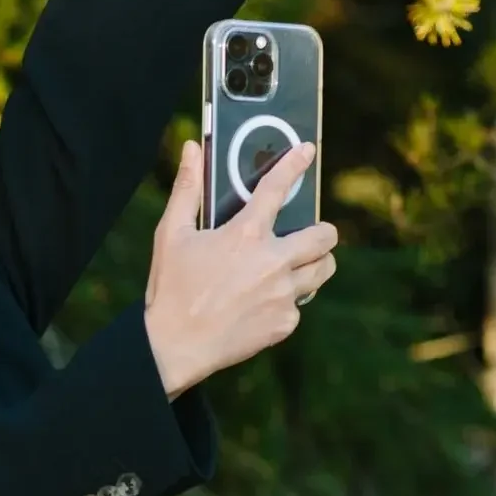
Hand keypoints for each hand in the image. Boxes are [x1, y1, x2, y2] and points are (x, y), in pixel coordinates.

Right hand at [143, 141, 337, 396]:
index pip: (278, 188)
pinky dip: (288, 303)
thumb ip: (186, 189)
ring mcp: (282, 295)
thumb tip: (191, 148)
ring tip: (296, 268)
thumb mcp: (171, 234)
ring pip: (322, 271)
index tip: (308, 151)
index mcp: (245, 234)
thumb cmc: (170, 288)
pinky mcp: (283, 323)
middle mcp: (272, 262)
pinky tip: (266, 304)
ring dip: (315, 265)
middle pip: (325, 237)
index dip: (295, 164)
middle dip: (323, 232)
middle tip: (310, 235)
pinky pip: (299, 306)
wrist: (174, 347)